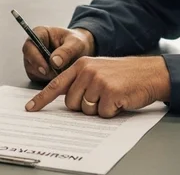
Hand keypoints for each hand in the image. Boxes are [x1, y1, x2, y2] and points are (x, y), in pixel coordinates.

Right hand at [22, 26, 94, 82]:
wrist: (82, 50)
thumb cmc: (78, 42)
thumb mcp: (76, 44)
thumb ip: (66, 51)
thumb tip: (54, 62)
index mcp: (40, 34)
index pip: (29, 45)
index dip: (35, 57)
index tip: (46, 68)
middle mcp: (34, 46)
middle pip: (28, 60)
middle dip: (41, 69)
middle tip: (55, 74)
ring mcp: (35, 59)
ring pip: (32, 71)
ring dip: (46, 76)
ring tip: (61, 73)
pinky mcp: (37, 70)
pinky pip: (38, 78)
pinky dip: (47, 80)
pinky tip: (59, 76)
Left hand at [25, 56, 170, 117]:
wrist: (149, 73)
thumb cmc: (124, 75)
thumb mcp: (98, 70)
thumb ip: (80, 80)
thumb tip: (66, 100)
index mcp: (81, 65)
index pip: (56, 84)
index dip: (42, 99)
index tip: (30, 108)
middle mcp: (87, 71)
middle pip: (72, 103)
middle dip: (84, 106)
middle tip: (101, 96)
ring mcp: (98, 82)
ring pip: (86, 110)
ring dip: (99, 109)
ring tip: (112, 96)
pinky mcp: (110, 93)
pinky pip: (102, 114)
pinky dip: (112, 112)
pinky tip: (120, 100)